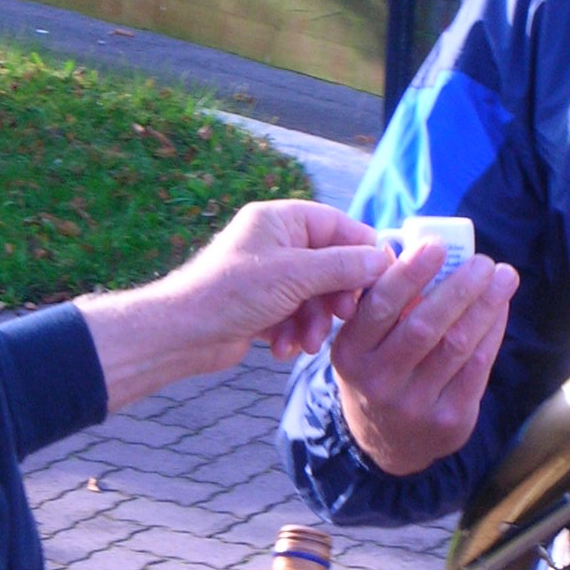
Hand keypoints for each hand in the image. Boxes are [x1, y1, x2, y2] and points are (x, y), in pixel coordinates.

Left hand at [78, 200, 393, 406]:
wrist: (183, 335)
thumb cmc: (232, 293)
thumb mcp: (295, 276)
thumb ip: (344, 266)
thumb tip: (385, 259)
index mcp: (281, 220)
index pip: (339, 226)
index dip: (364, 252)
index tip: (385, 278)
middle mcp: (276, 243)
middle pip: (331, 264)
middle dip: (336, 296)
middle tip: (343, 315)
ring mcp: (269, 275)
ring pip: (315, 296)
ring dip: (315, 322)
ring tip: (307, 343)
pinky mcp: (263, 306)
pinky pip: (296, 316)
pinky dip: (295, 332)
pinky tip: (284, 349)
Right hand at [331, 240, 518, 474]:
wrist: (386, 442)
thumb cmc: (379, 370)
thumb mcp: (362, 342)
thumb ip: (383, 300)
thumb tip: (417, 245)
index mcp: (350, 353)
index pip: (379, 307)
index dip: (409, 274)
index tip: (436, 245)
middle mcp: (377, 382)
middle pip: (424, 327)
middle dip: (458, 289)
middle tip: (484, 262)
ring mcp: (414, 405)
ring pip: (456, 346)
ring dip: (485, 306)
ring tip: (504, 278)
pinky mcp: (448, 421)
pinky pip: (477, 369)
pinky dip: (492, 332)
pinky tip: (500, 308)